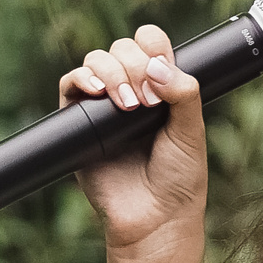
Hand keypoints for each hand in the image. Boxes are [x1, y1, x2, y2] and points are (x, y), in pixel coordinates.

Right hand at [58, 26, 206, 259]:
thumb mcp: (193, 130)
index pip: (150, 44)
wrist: (154, 218)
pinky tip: (96, 91)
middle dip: (135, 67)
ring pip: (96, 60)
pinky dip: (80, 79)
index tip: (162, 71)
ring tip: (127, 105)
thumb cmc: (179, 178)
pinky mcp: (78, 123)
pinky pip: (69, 85)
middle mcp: (130, 90)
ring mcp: (102, 106)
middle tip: (148, 103)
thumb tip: (156, 66)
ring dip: (111, 73)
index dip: (153, 47)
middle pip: (122, 48)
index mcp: (161, 87)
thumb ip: (184, 91)